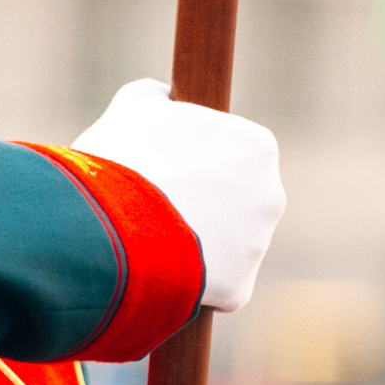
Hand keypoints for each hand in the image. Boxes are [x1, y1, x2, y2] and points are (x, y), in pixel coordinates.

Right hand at [72, 79, 283, 312]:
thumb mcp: (132, 108)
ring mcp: (259, 245)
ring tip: (149, 238)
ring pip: (223, 242)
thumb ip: (156, 96)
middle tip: (152, 202)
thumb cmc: (125, 161)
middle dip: (199, 201)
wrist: (113, 232)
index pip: (231, 149)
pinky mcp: (240, 288)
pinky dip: (192, 282)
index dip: (193, 156)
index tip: (165, 164)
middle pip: (233, 197)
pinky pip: (216, 285)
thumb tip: (163, 98)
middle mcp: (271, 194)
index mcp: (257, 145)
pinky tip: (159, 270)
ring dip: (194, 241)